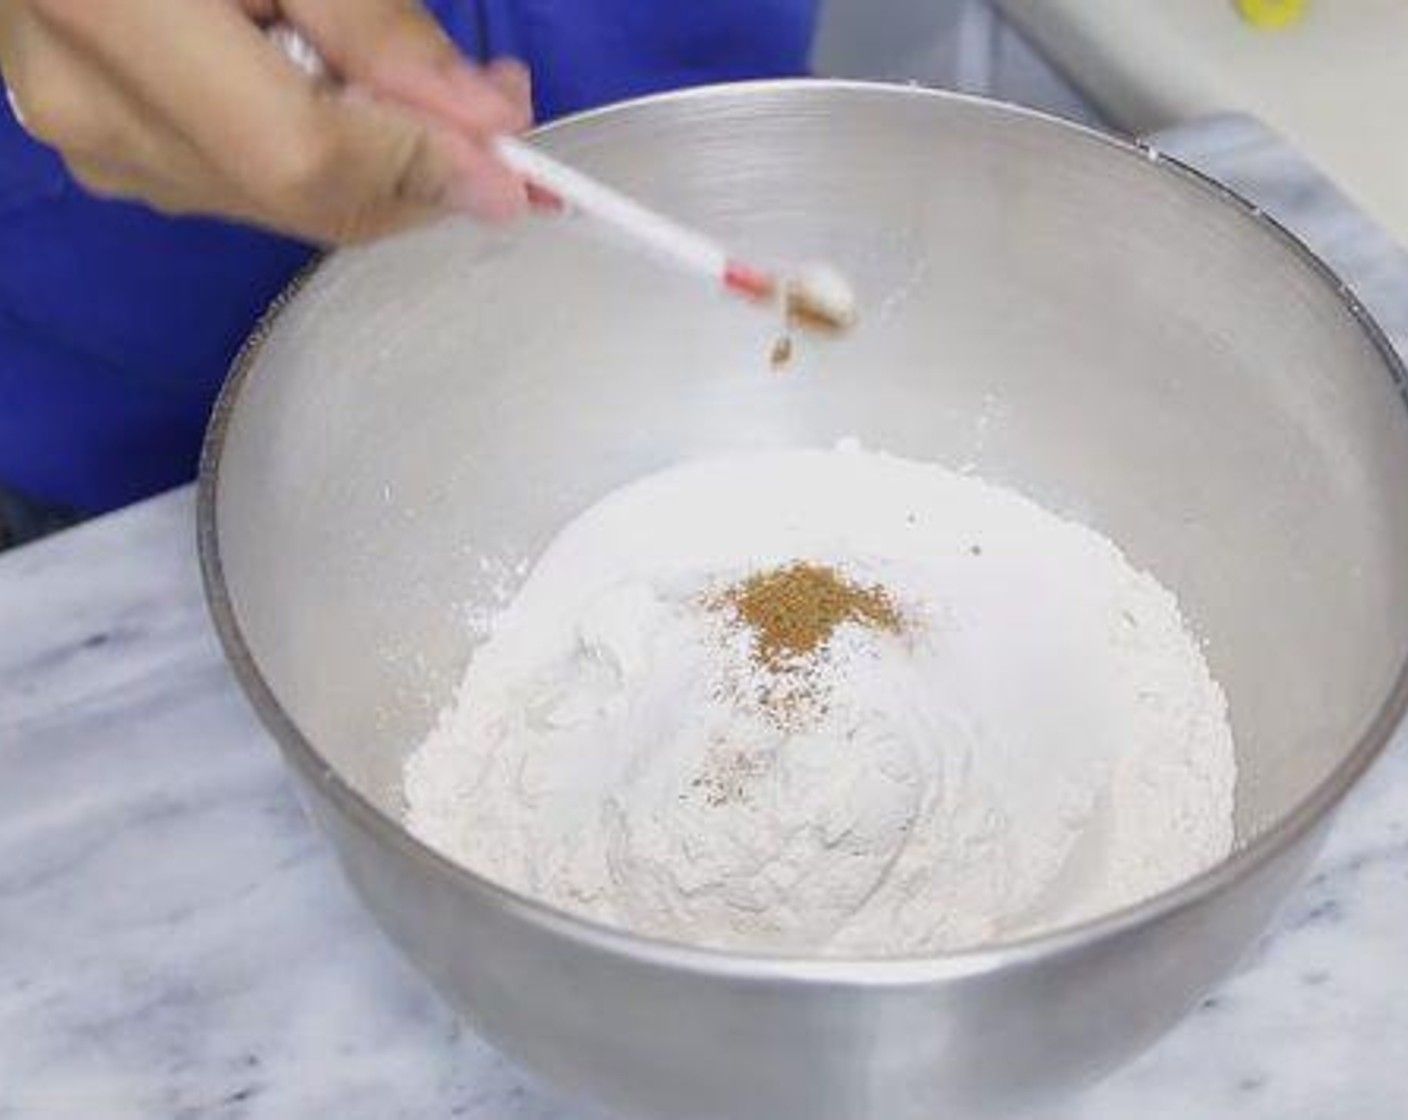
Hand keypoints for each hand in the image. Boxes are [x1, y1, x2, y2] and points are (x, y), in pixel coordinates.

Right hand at [0, 0, 532, 242]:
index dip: (420, 167)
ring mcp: (97, 147)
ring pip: (290, 205)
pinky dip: (327, 158)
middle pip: (305, 197)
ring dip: (384, 166)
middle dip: (422, 173)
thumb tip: (487, 124)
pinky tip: (345, 99)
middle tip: (497, 116)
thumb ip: (377, 27)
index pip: (302, 153)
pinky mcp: (114, 160)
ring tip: (428, 95)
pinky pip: (256, 189)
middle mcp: (92, 109)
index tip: (520, 169)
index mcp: (109, 14)